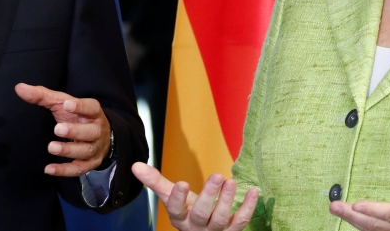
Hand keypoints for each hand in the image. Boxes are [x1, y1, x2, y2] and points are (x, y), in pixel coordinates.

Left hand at [15, 83, 109, 176]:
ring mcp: (95, 148)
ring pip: (86, 151)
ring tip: (51, 147)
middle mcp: (98, 130)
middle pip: (91, 132)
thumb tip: (19, 88)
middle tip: (57, 129)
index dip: (80, 106)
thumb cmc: (76, 116)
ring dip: (68, 150)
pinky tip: (49, 169)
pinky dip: (64, 170)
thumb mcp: (62, 103)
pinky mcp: (90, 164)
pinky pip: (78, 169)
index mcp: (93, 112)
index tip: (66, 104)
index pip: (91, 108)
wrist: (97, 136)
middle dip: (74, 131)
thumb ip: (42, 95)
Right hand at [132, 162, 257, 230]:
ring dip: (228, 200)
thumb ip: (155, 181)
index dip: (178, 198)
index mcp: (179, 218)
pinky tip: (254, 191)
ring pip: (221, 219)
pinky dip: (248, 207)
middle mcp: (196, 228)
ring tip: (232, 182)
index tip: (183, 183)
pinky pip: (241, 221)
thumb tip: (135, 165)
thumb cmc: (186, 210)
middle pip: (202, 214)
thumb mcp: (171, 196)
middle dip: (210, 196)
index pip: (176, 210)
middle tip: (217, 175)